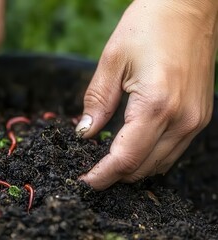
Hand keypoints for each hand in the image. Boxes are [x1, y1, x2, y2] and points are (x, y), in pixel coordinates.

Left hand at [77, 0, 217, 189]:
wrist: (189, 6)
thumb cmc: (149, 25)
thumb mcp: (112, 61)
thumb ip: (97, 101)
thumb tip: (84, 133)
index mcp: (157, 105)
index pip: (126, 158)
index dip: (102, 176)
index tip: (84, 183)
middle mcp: (182, 119)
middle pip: (143, 167)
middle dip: (114, 175)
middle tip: (90, 172)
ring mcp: (195, 120)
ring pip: (160, 164)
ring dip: (132, 169)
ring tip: (106, 163)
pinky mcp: (199, 116)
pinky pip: (173, 150)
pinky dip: (150, 157)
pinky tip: (132, 148)